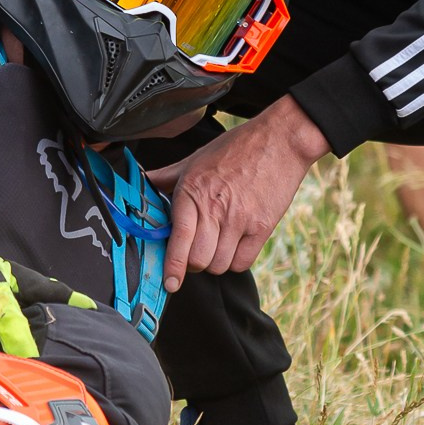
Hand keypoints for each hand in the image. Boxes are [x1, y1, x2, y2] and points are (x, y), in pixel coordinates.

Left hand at [150, 99, 326, 288]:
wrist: (280, 140)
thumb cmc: (236, 147)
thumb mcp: (195, 158)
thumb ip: (167, 176)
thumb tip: (143, 181)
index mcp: (192, 192)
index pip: (178, 241)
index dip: (172, 268)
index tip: (170, 284)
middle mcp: (215, 210)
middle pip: (198, 261)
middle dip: (192, 264)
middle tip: (195, 253)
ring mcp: (240, 221)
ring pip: (219, 266)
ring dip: (214, 262)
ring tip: (216, 245)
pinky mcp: (262, 227)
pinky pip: (243, 262)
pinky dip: (236, 260)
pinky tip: (235, 245)